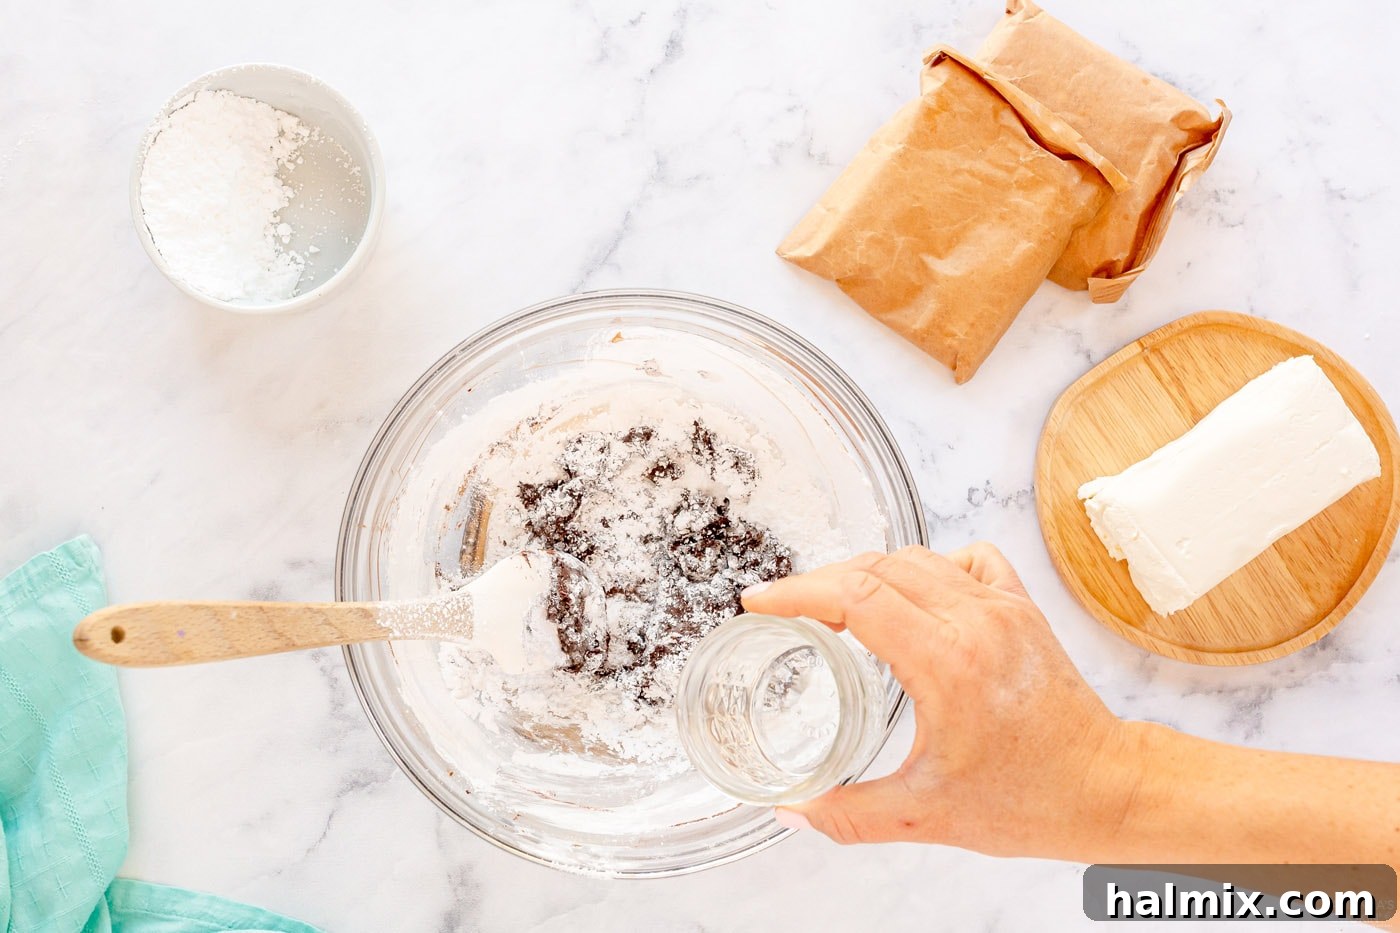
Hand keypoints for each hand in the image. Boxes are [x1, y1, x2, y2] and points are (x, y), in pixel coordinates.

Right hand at [741, 544, 1141, 856]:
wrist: (1106, 788)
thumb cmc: (1032, 800)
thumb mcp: (926, 816)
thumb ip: (849, 815)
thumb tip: (793, 811)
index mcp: (948, 663)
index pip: (856, 597)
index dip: (798, 592)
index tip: (762, 602)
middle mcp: (976, 622)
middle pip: (877, 568)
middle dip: (820, 582)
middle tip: (786, 607)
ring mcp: (1002, 608)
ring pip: (917, 558)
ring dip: (867, 572)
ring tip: (834, 603)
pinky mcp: (1021, 608)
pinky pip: (966, 559)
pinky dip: (927, 566)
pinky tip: (911, 595)